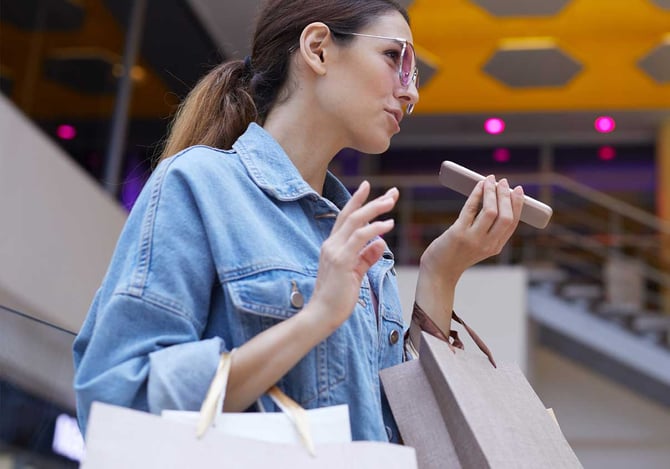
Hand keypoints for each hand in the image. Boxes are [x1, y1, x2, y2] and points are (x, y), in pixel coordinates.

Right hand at [308, 181, 397, 329]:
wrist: (322, 315)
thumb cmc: (337, 298)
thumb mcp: (355, 274)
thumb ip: (366, 257)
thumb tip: (381, 243)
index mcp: (332, 246)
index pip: (345, 218)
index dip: (357, 201)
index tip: (368, 187)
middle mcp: (331, 244)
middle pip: (351, 214)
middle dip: (371, 201)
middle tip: (391, 193)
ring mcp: (334, 251)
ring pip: (355, 221)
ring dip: (375, 209)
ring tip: (391, 202)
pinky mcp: (341, 260)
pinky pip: (359, 238)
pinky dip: (374, 228)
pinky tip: (387, 224)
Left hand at [421, 175, 523, 284]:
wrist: (439, 271)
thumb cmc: (457, 254)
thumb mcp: (478, 245)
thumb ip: (487, 229)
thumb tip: (493, 198)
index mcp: (495, 247)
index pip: (512, 223)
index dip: (517, 205)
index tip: (518, 190)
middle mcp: (487, 244)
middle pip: (505, 217)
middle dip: (506, 197)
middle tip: (503, 182)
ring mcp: (473, 239)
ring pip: (490, 212)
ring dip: (491, 193)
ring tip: (490, 180)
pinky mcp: (458, 233)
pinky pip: (470, 209)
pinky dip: (476, 194)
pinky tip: (478, 186)